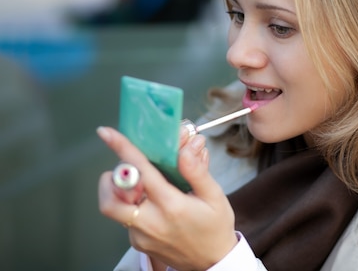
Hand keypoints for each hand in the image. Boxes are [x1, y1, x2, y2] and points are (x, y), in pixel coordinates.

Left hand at [97, 126, 238, 269]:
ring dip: (121, 192)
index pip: (140, 172)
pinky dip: (133, 205)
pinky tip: (153, 202)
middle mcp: (151, 223)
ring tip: (142, 185)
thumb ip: (197, 171)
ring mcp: (141, 236)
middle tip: (125, 169)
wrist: (213, 262)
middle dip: (111, 179)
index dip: (122, 149)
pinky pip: (125, 220)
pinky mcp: (138, 244)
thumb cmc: (216, 227)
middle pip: (111, 199)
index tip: (107, 133)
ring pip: (115, 209)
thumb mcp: (215, 196)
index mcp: (171, 206)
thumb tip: (186, 147)